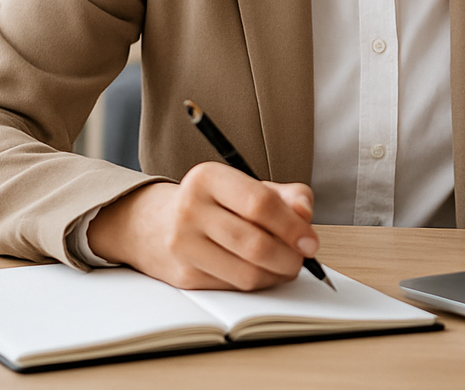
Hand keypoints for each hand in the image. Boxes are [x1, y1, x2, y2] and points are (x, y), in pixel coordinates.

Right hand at [86, 162, 318, 290]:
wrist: (154, 224)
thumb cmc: (213, 203)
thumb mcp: (246, 186)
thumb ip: (285, 195)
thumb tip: (305, 215)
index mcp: (208, 178)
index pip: (260, 204)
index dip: (292, 226)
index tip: (310, 240)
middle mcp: (190, 209)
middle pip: (254, 244)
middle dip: (289, 257)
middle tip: (302, 259)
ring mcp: (183, 245)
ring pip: (246, 273)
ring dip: (276, 275)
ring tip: (286, 266)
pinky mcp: (183, 275)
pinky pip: (233, 287)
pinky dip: (257, 283)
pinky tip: (261, 272)